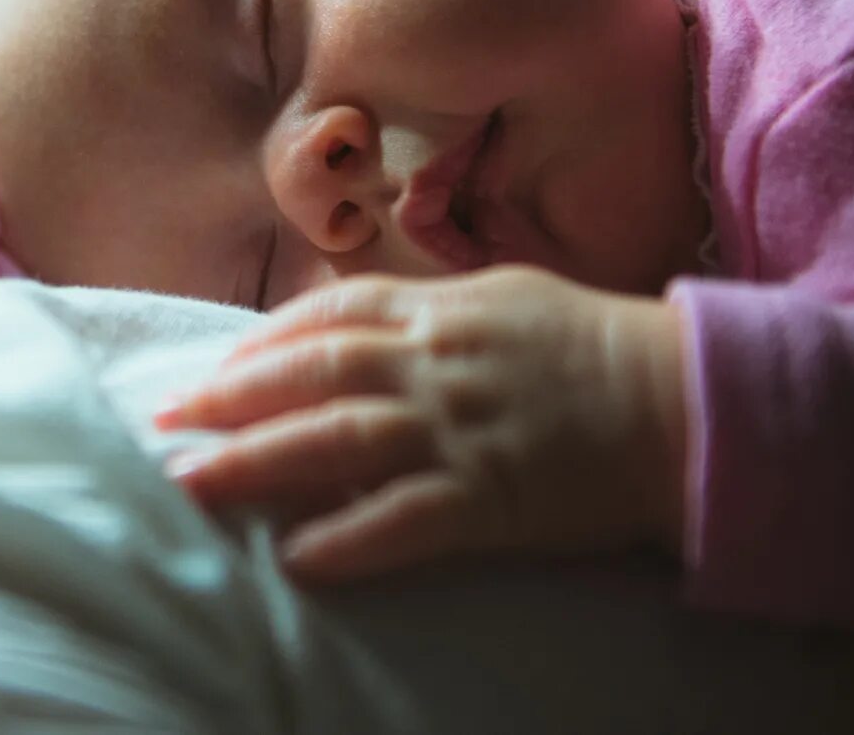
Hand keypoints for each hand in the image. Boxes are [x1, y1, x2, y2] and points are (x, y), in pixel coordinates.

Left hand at [156, 266, 686, 581]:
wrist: (687, 400)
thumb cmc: (596, 345)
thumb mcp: (504, 296)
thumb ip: (426, 308)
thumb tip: (356, 319)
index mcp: (438, 311)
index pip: (325, 317)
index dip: (259, 342)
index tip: (211, 366)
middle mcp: (435, 364)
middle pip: (310, 374)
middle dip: (228, 397)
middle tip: (165, 420)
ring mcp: (459, 430)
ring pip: (336, 440)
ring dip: (256, 461)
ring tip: (193, 481)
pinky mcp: (491, 498)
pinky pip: (404, 521)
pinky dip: (347, 539)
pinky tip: (296, 557)